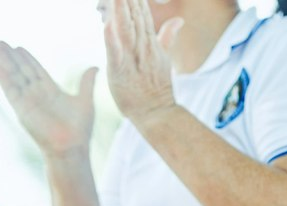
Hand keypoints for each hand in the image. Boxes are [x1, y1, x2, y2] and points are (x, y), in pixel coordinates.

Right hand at [0, 41, 96, 155]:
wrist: (71, 148)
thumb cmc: (80, 130)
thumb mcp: (85, 101)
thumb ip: (86, 83)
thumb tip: (95, 67)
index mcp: (51, 90)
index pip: (36, 69)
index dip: (27, 58)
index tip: (18, 46)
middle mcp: (38, 95)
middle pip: (22, 71)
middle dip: (12, 56)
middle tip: (1, 41)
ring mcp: (29, 102)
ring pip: (15, 78)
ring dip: (5, 63)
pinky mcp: (23, 111)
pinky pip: (11, 93)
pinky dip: (4, 80)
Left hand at [104, 0, 181, 125]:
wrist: (156, 113)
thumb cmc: (157, 88)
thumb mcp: (165, 59)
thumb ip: (168, 37)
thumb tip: (179, 20)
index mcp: (151, 42)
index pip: (143, 13)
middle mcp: (142, 46)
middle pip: (134, 15)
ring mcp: (131, 58)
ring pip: (125, 27)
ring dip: (120, 9)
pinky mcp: (119, 71)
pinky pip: (115, 52)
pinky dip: (111, 39)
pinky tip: (106, 25)